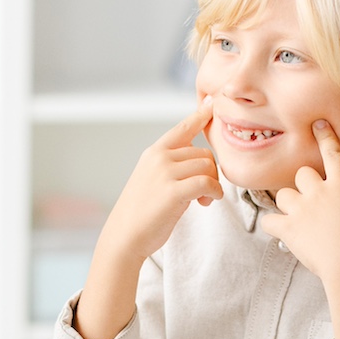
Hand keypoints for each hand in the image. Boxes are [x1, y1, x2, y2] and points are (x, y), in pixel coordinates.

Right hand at [97, 98, 222, 265]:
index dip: (199, 116)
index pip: (182, 129)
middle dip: (210, 171)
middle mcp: (159, 158)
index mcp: (154, 153)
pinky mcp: (174, 191)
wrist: (125, 235)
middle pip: (203, 152)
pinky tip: (208, 201)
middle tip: (205, 192)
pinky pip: (207, 182)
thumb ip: (171, 166)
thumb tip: (199, 164)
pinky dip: (215, 192)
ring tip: (204, 200)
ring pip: (207, 165)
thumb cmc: (140, 212)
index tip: (212, 103)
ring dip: (213, 184)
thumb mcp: (151, 179)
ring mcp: (165, 173)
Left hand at [257, 120, 339, 280]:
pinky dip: (273, 224)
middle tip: (313, 202)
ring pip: (283, 195)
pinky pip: (269, 220)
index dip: (326, 137)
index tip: (319, 124)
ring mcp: (302, 210)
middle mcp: (319, 193)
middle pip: (302, 173)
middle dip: (305, 185)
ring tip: (299, 219)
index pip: (333, 154)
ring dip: (289, 204)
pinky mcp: (289, 228)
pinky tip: (281, 230)